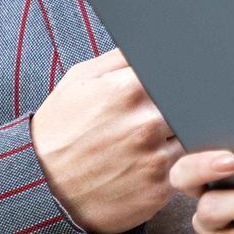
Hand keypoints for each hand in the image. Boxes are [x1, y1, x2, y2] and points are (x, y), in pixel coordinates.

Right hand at [30, 49, 182, 233]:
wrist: (42, 187)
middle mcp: (145, 124)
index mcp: (127, 90)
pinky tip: (149, 164)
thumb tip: (156, 43)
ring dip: (179, 139)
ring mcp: (154, 160)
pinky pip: (185, 171)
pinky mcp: (158, 190)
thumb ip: (121, 58)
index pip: (179, 74)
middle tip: (167, 113)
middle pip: (192, 108)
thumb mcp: (80, 81)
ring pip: (190, 140)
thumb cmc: (60, 129)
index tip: (178, 84)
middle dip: (183, 109)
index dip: (180, 80)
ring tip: (152, 141)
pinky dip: (176, 167)